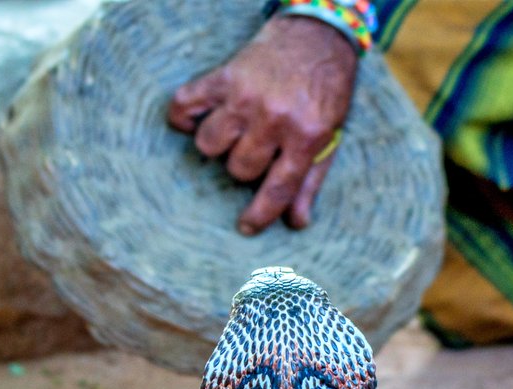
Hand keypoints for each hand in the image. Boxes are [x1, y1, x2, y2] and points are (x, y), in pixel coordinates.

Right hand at [168, 17, 358, 234]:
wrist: (315, 37)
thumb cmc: (323, 93)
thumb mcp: (328, 137)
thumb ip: (310, 181)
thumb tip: (296, 224)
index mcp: (305, 136)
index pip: (279, 188)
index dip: (260, 214)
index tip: (245, 228)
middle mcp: (275, 118)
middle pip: (240, 168)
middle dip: (244, 167)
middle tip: (254, 149)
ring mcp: (246, 96)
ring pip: (210, 144)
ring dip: (217, 146)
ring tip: (231, 133)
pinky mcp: (223, 77)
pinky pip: (185, 106)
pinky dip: (183, 119)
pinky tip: (197, 120)